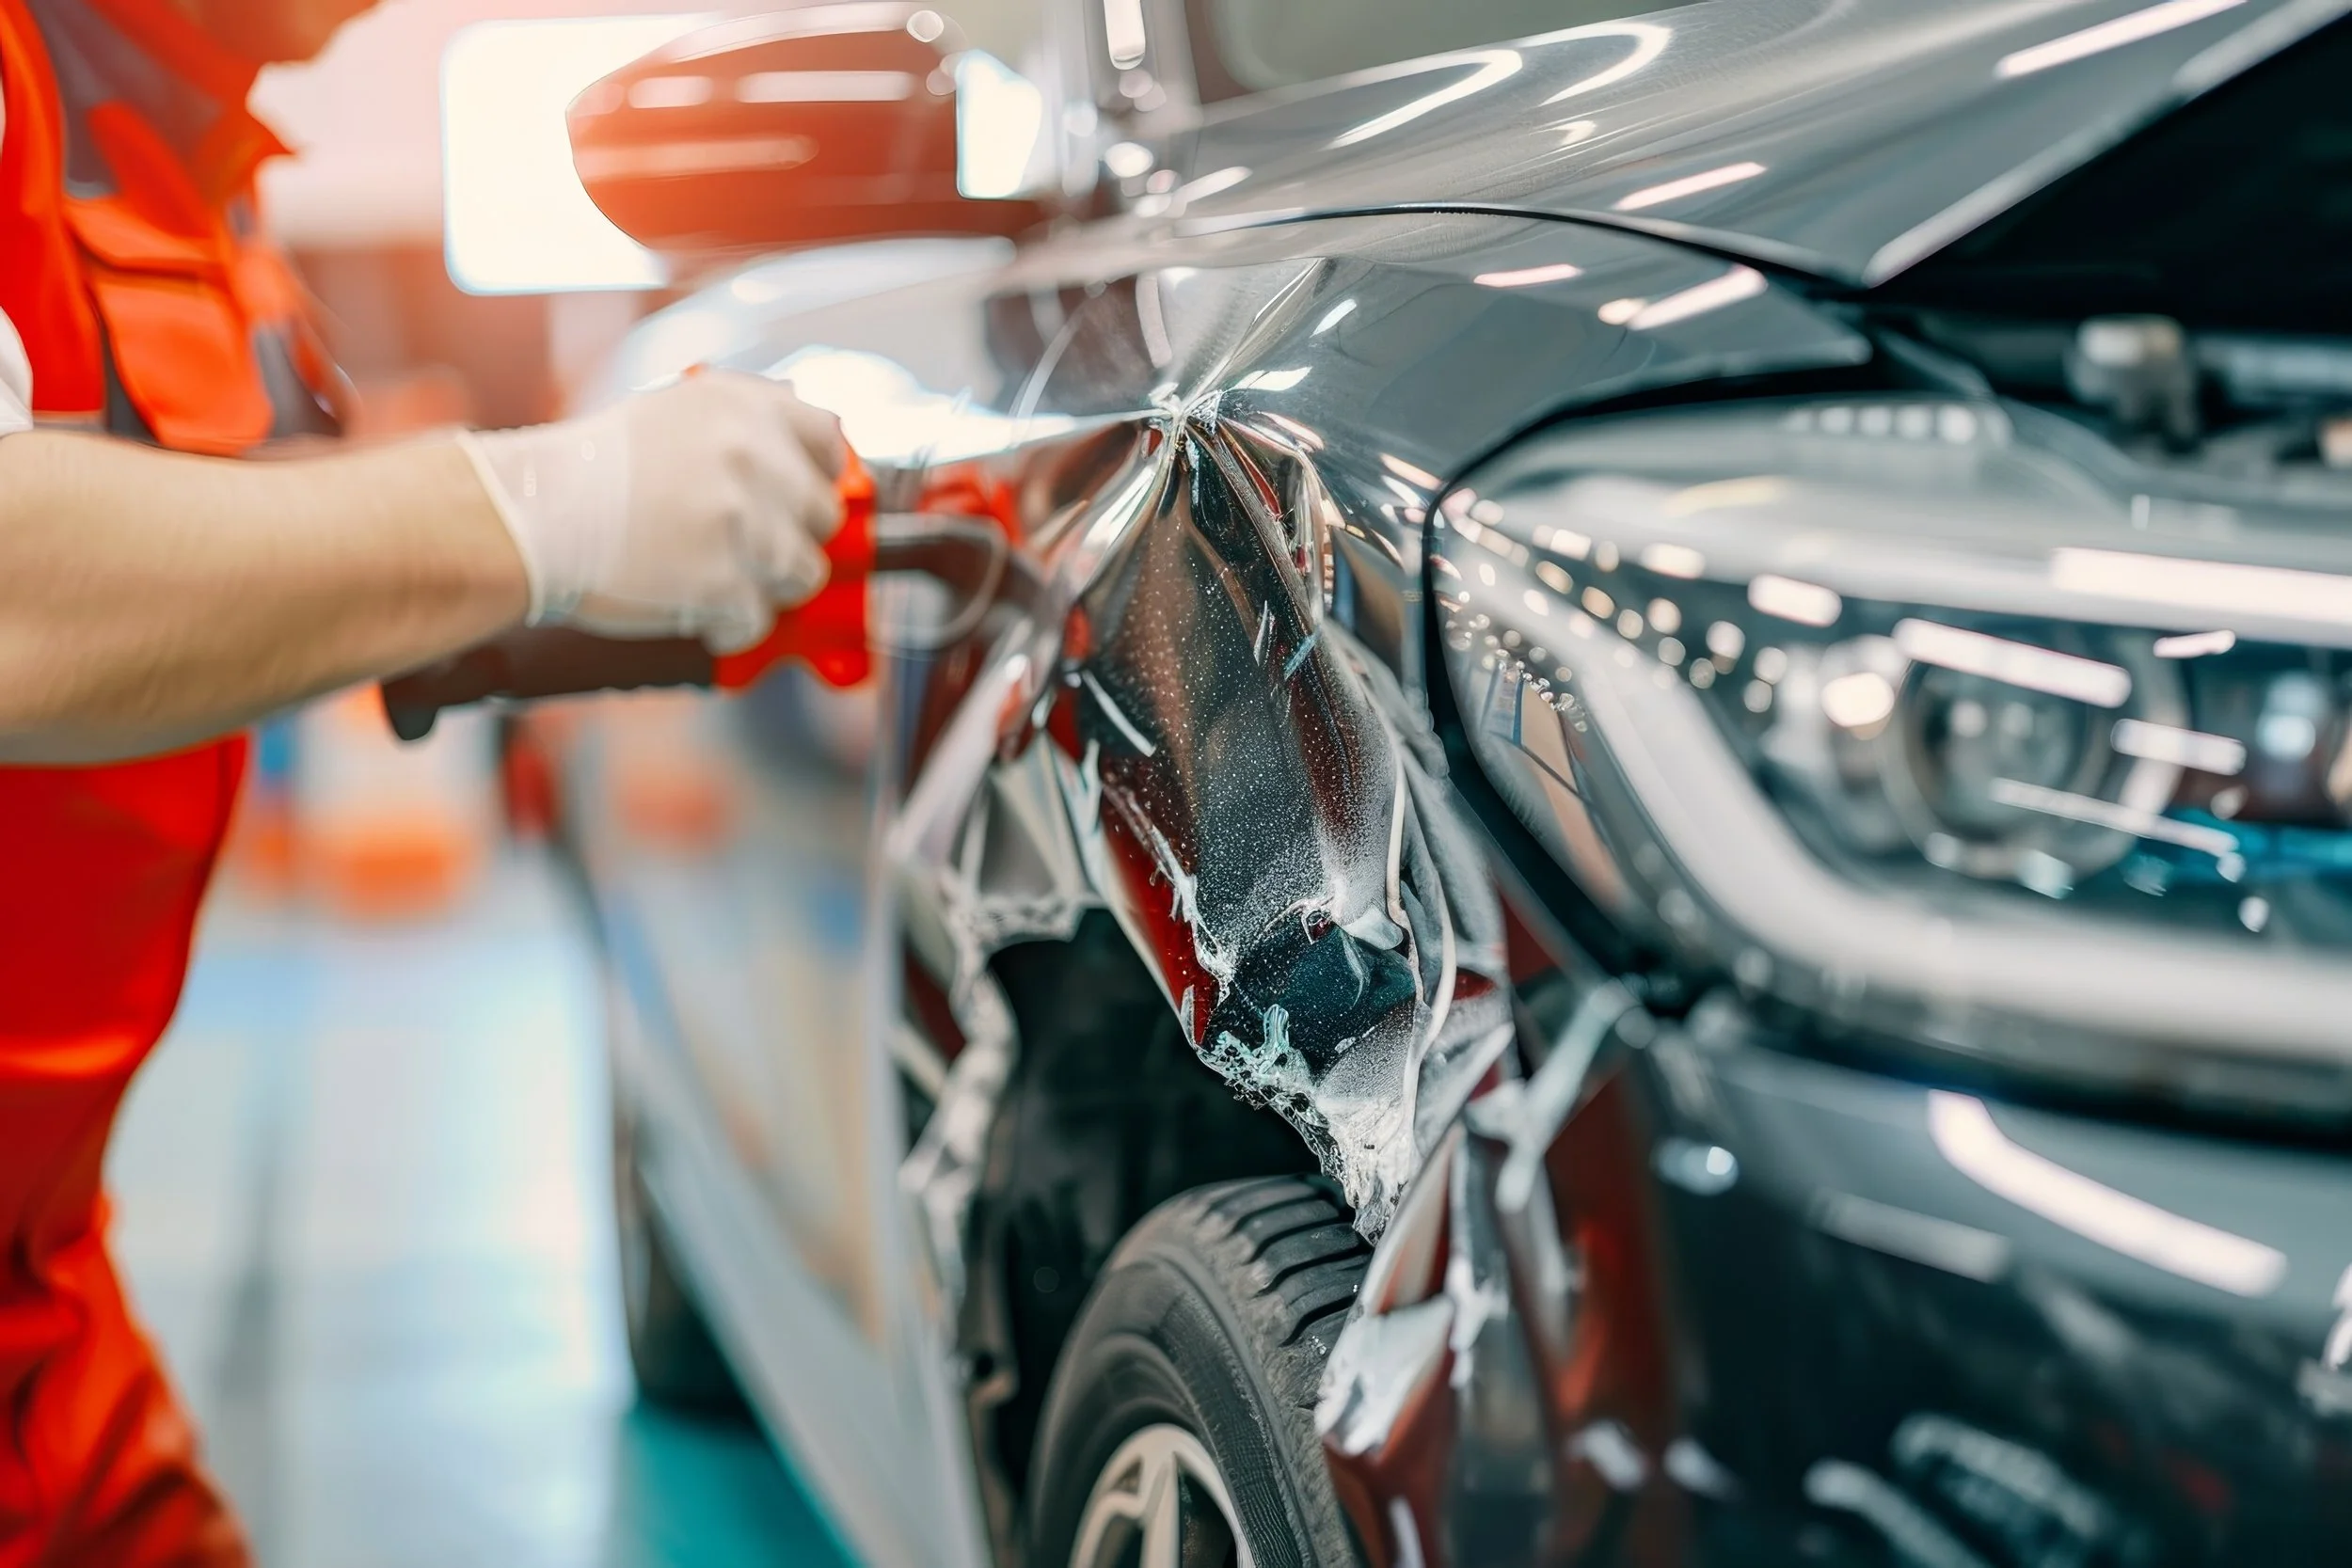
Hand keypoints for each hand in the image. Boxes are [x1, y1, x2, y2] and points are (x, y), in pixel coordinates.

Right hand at [459, 372, 845, 653]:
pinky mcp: (725, 583)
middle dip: (792, 540)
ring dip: (766, 586)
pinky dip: (730, 625)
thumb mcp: (675, 412)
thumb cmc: (592, 471)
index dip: (819, 477)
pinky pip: (758, 620)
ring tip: (714, 580)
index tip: (802, 502)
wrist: (532, 514)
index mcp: (744, 407)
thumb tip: (810, 460)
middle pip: (823, 516)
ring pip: (804, 574)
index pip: (828, 441)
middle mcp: (752, 456)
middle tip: (749, 551)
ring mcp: (743, 522)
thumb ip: (745, 427)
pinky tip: (693, 608)